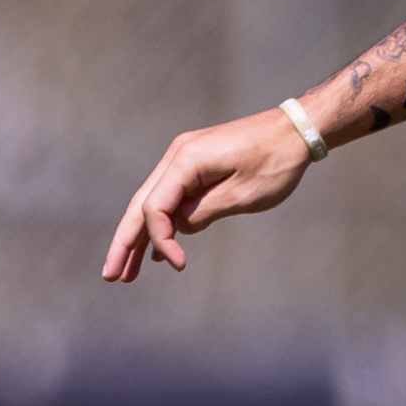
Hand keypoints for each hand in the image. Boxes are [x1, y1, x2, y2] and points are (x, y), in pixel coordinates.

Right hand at [102, 108, 312, 282]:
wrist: (295, 130)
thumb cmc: (275, 161)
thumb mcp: (242, 195)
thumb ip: (203, 213)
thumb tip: (178, 228)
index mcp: (186, 160)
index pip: (154, 207)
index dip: (160, 240)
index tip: (179, 265)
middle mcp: (177, 156)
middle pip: (141, 205)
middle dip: (125, 242)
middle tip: (110, 276)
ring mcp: (185, 158)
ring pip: (153, 202)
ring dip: (140, 236)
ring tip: (125, 272)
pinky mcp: (197, 165)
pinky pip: (171, 197)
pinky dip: (163, 222)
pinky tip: (154, 250)